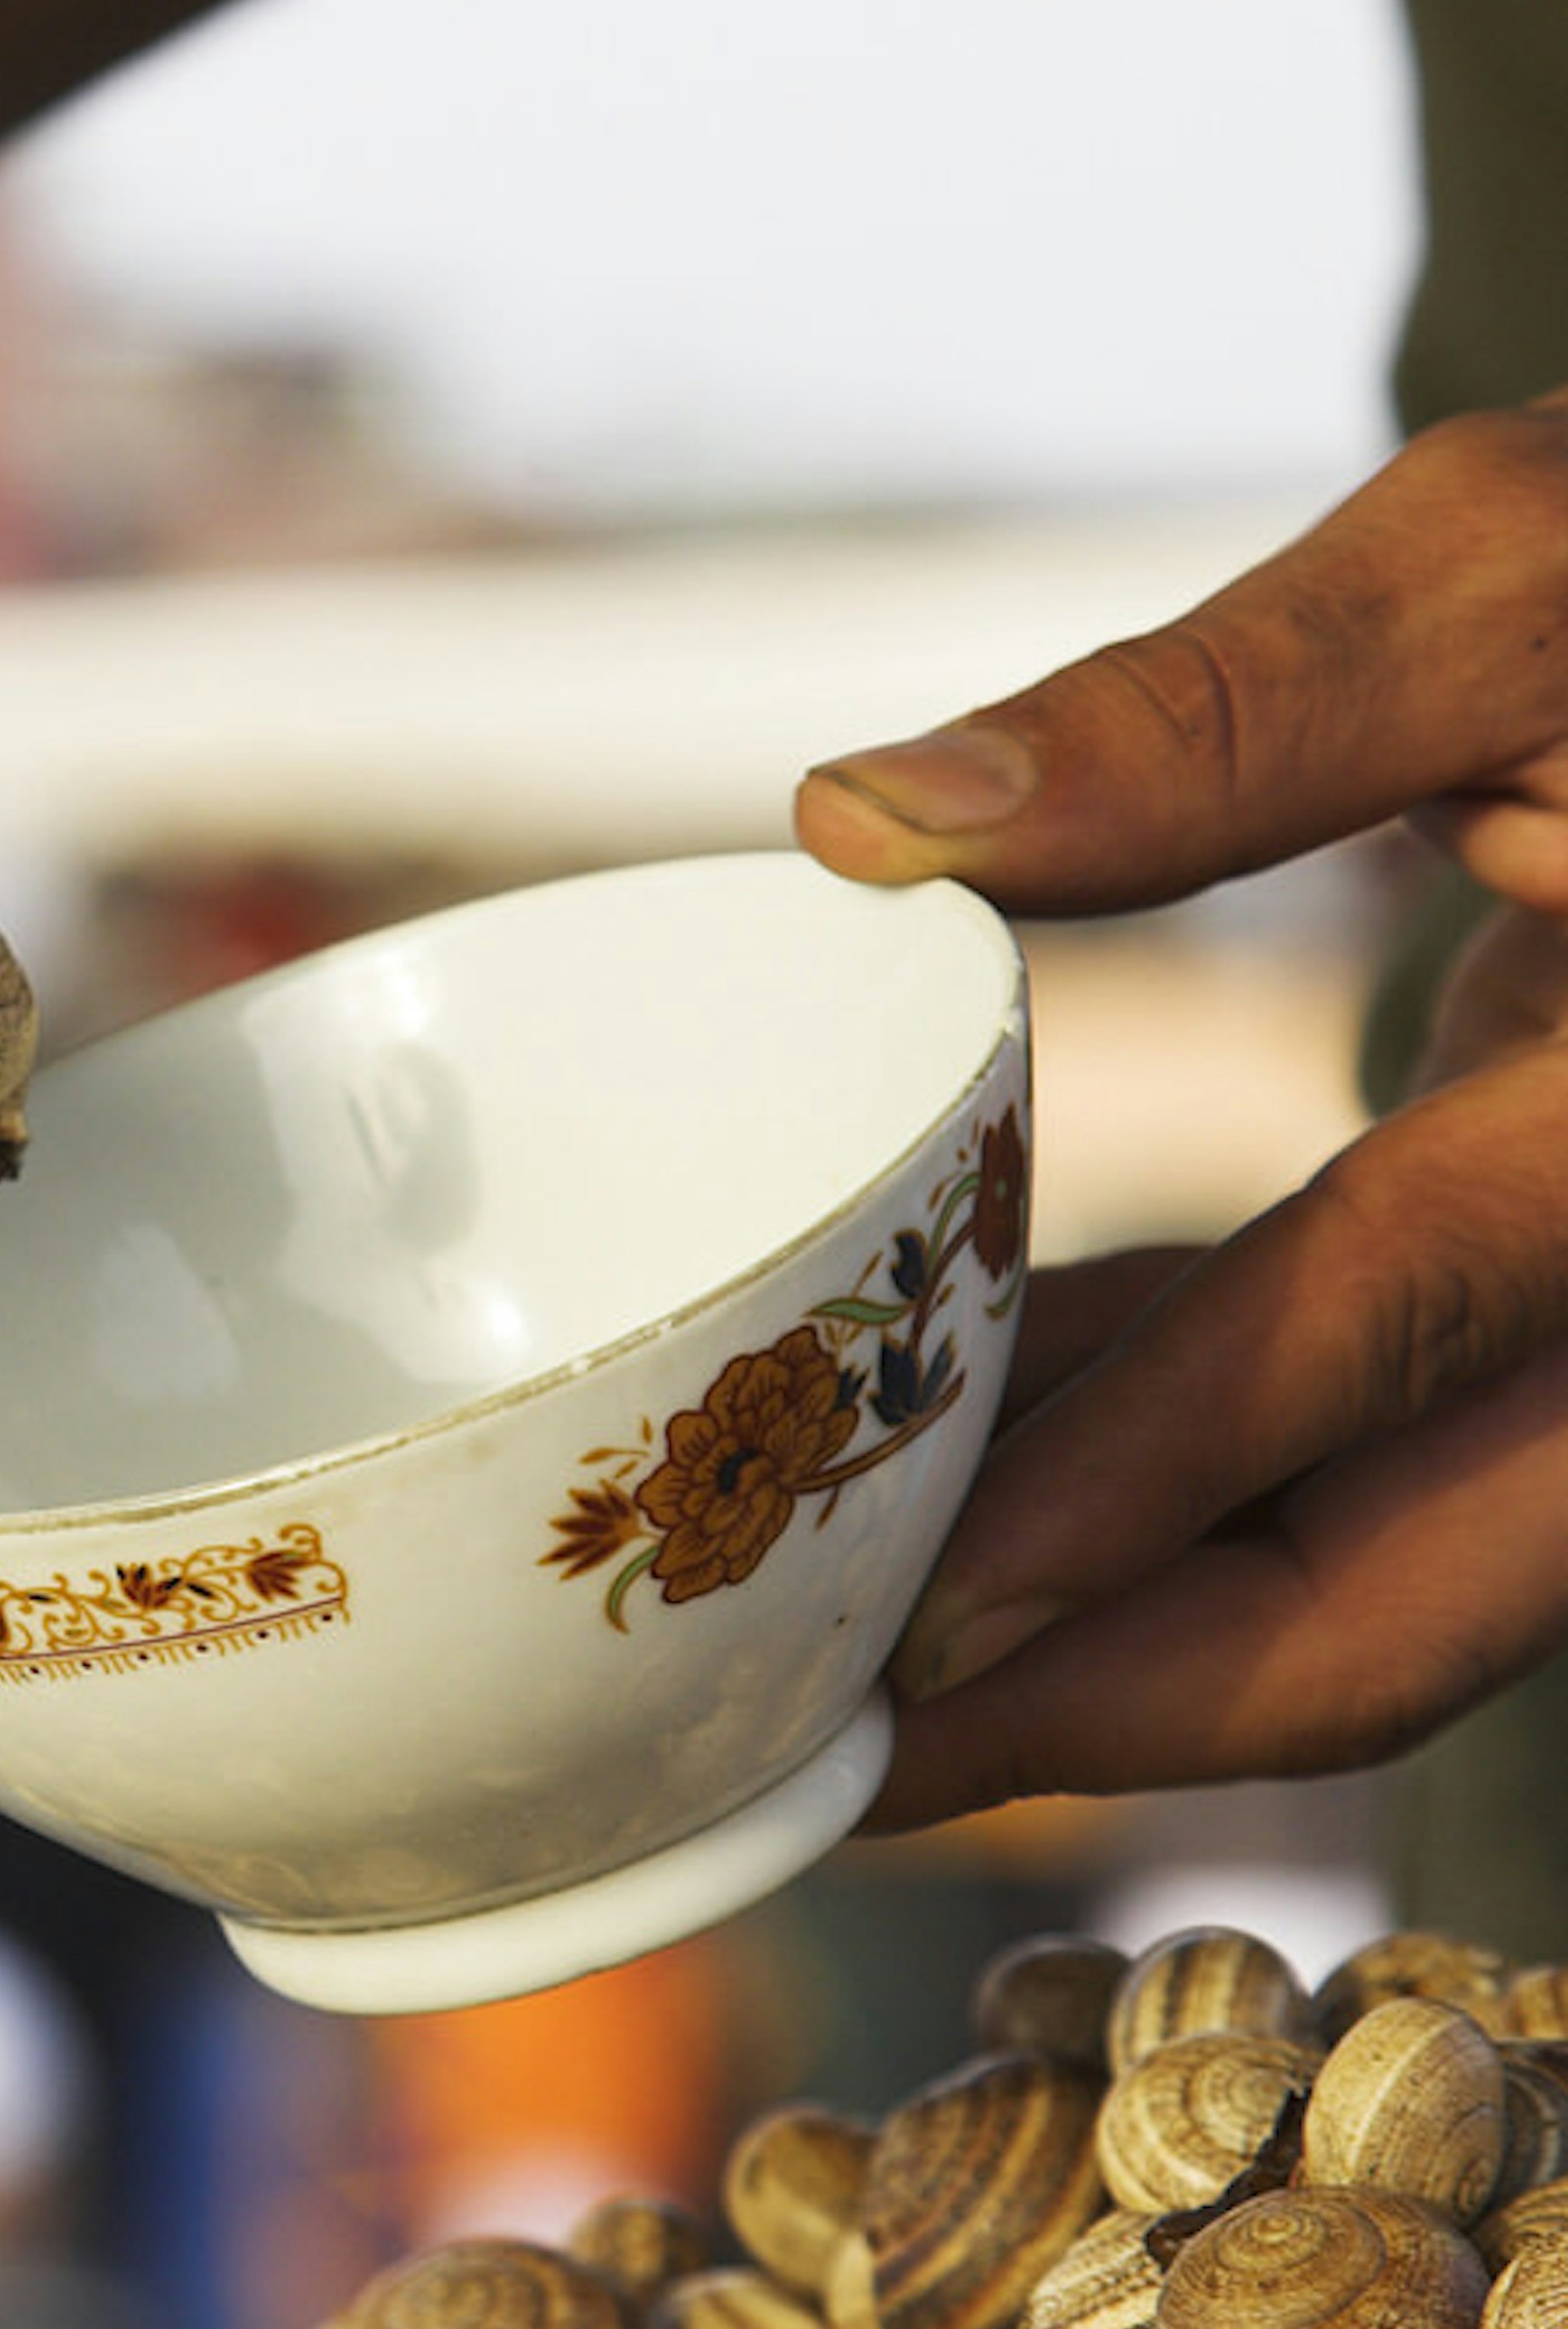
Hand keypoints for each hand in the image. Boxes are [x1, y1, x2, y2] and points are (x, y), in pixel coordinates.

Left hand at [792, 407, 1567, 1820]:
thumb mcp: (1540, 564)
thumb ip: (1231, 708)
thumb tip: (866, 826)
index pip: (1392, 1320)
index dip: (1147, 1483)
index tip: (925, 1617)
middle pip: (1416, 1587)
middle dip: (1122, 1702)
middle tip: (834, 1764)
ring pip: (1390, 1560)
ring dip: (1120, 1613)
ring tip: (832, 1650)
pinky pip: (1377, 1451)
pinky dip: (1177, 1466)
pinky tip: (958, 1463)